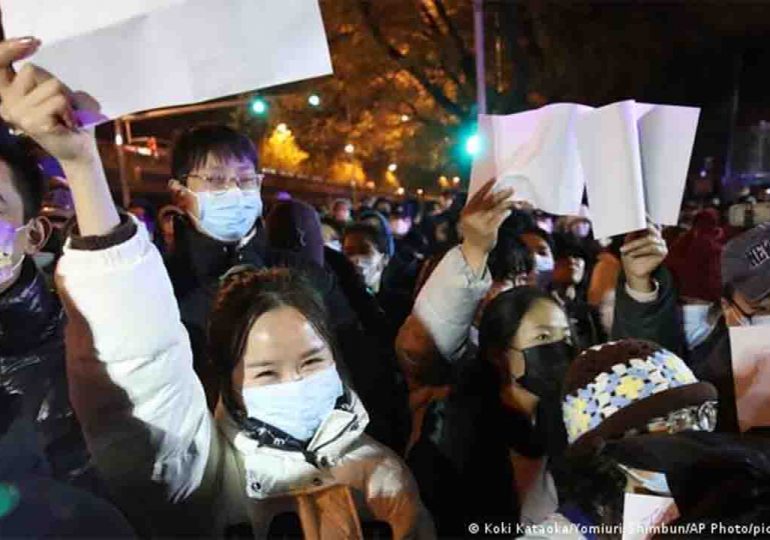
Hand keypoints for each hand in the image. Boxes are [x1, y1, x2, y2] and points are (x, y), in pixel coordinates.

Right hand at [0, 38, 97, 163]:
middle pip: (31, 70)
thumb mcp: (51, 91)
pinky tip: (67, 123)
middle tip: (59, 106)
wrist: (80, 148)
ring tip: (64, 115)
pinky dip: (70, 110)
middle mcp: (6, 104)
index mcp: (8, 94)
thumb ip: (40, 76)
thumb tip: (35, 49)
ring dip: (65, 100)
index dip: (8, 49)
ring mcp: (17, 114)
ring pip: (51, 85)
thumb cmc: (68, 118)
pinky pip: (59, 101)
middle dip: (54, 84)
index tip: (33, 42)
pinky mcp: (33, 123)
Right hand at [460, 179, 513, 273]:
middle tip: (511, 189)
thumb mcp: (470, 219)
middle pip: (488, 201)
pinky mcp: (489, 230)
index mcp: (466, 211)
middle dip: (501, 194)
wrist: (472, 251)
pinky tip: (509, 211)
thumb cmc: (473, 232)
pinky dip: (505, 213)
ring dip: (506, 204)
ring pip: (496, 209)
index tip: (494, 178)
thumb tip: (490, 192)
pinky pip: (500, 218)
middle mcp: (472, 216)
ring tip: (513, 201)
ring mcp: (480, 223)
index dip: (486, 186)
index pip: (477, 195)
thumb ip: (477, 208)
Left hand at [620, 224, 667, 292]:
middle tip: (624, 241)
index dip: (643, 220)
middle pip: (649, 229)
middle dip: (634, 235)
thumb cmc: (630, 256)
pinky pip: (652, 248)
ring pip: (649, 239)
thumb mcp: (628, 241)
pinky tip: (632, 254)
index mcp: (650, 232)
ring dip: (634, 245)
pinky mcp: (663, 252)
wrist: (633, 270)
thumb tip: (632, 222)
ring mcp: (661, 243)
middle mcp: (657, 236)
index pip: (649, 223)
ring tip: (624, 250)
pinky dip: (640, 250)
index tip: (633, 220)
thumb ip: (631, 232)